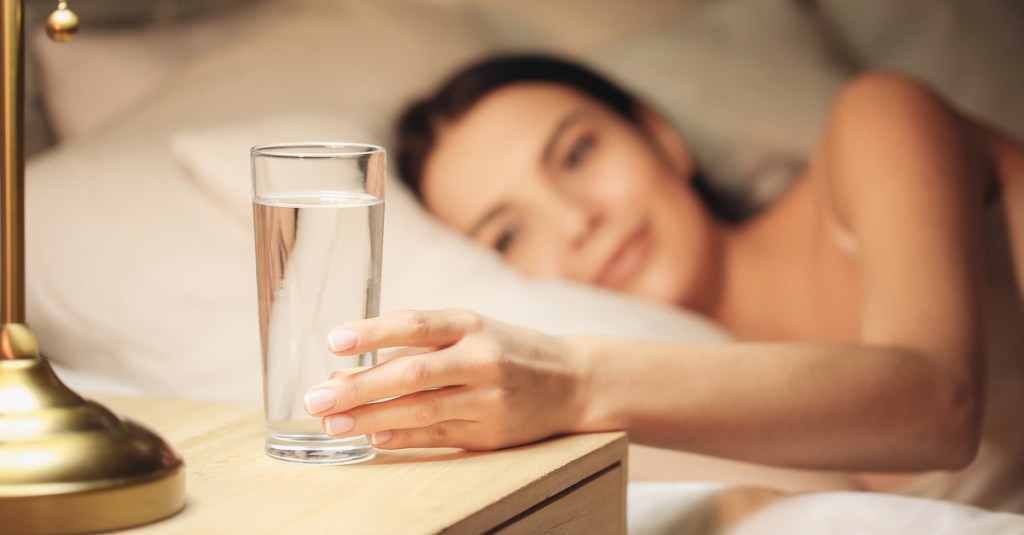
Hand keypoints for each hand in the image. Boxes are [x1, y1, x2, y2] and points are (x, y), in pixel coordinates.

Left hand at [303, 309, 587, 450]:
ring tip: (333, 423)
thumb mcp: (470, 331)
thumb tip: (347, 366)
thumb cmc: (508, 350)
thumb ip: (415, 346)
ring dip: (371, 418)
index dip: (372, 332)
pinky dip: (402, 437)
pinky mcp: (491, 432)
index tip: (333, 341)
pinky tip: (373, 438)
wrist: (572, 380)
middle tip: (316, 397)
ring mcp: (488, 398)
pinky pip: (438, 436)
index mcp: (471, 324)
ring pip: (421, 409)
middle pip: (412, 372)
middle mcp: (481, 358)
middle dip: (358, 386)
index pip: (415, 324)